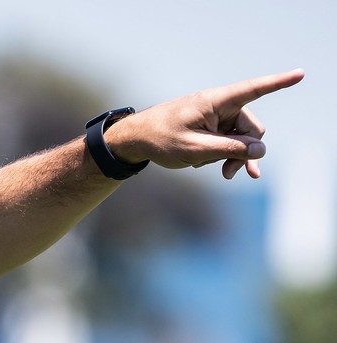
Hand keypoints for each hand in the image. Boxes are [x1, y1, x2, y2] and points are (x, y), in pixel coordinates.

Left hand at [109, 69, 303, 179]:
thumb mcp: (195, 149)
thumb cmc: (160, 139)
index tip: (301, 74)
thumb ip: (229, 150)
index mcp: (215, 101)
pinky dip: (225, 155)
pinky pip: (229, 142)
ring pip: (242, 139)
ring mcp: (216, 117)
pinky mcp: (211, 128)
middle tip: (228, 174)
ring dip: (233, 157)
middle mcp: (220, 106)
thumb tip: (261, 150)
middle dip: (245, 152)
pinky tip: (217, 169)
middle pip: (251, 128)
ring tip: (220, 174)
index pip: (253, 90)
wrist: (136, 139)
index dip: (278, 83)